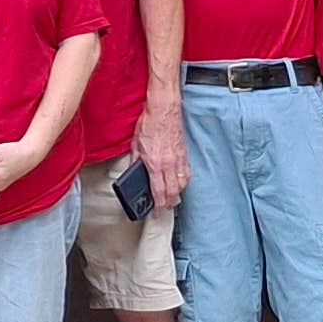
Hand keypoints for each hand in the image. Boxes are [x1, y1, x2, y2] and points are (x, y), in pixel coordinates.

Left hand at [133, 94, 190, 209]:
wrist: (164, 109)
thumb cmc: (149, 123)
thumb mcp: (135, 144)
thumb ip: (136, 161)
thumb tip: (135, 172)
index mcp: (155, 163)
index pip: (158, 191)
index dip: (158, 205)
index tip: (157, 212)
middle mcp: (169, 164)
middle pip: (173, 192)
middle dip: (168, 202)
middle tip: (163, 208)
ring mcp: (179, 159)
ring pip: (182, 184)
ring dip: (177, 193)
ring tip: (171, 197)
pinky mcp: (184, 154)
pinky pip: (187, 173)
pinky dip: (183, 181)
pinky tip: (179, 182)